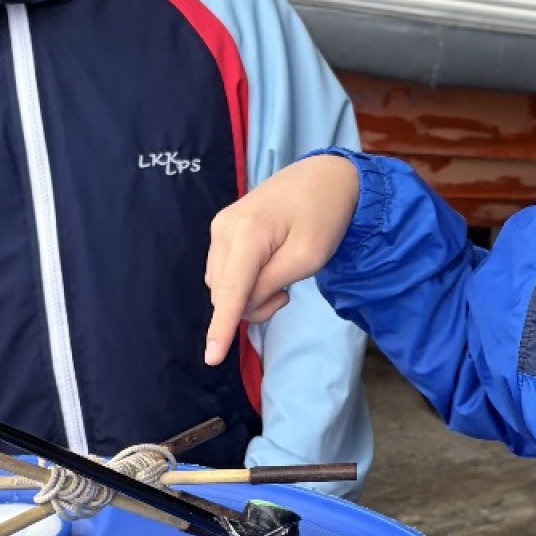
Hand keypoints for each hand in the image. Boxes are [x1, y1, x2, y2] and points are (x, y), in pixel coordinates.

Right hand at [204, 156, 361, 364]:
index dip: (221, 327)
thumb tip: (240, 305)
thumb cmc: (323, 216)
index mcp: (248, 234)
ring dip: (249, 295)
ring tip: (281, 278)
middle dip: (252, 305)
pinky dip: (245, 282)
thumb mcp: (307, 258)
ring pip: (222, 286)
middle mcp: (224, 229)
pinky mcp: (223, 228)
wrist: (324, 177)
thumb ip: (270, 285)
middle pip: (224, 293)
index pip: (230, 291)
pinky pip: (225, 271)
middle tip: (286, 294)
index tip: (211, 357)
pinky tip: (268, 268)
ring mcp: (220, 227)